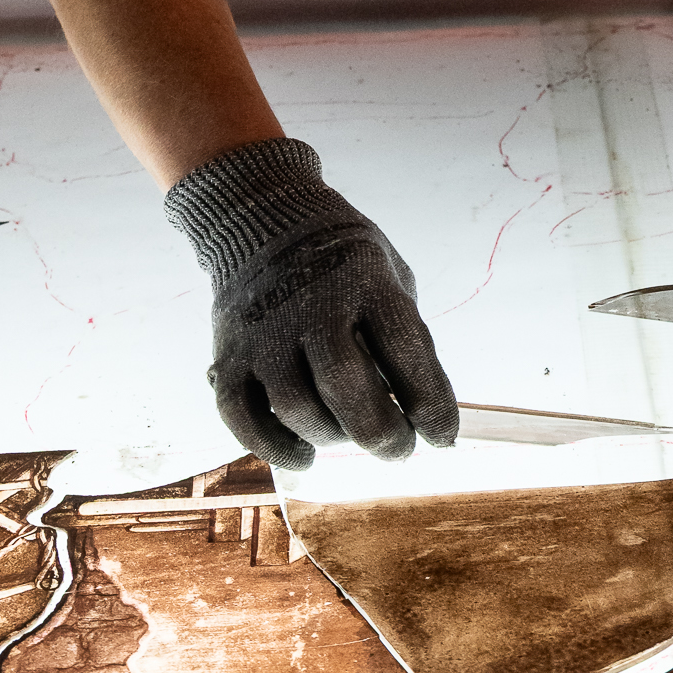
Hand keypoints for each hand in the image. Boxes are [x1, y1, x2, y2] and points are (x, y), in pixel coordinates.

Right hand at [165, 138, 459, 469]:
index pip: (406, 349)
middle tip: (400, 450)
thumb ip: (402, 335)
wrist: (263, 218)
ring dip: (333, 438)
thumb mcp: (388, 275)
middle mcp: (311, 303)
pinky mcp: (228, 354)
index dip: (431, 403)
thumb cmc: (342, 259)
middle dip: (382, 433)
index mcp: (364, 278)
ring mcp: (264, 330)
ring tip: (352, 436)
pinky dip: (276, 447)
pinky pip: (243, 418)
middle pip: (346, 385)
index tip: (444, 437)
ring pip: (297, 408)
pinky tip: (307, 454)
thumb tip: (420, 412)